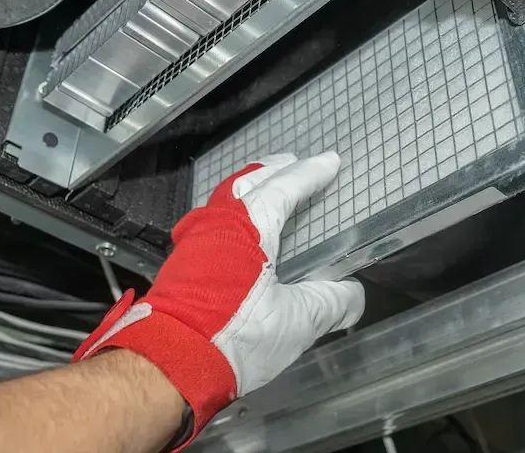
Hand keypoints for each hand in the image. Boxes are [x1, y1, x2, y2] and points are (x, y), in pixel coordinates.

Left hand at [73, 152, 364, 448]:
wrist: (171, 363)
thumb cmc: (235, 336)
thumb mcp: (297, 321)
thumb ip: (331, 303)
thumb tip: (353, 297)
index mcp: (248, 227)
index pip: (284, 187)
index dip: (310, 174)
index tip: (329, 162)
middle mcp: (217, 224)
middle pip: (246, 182)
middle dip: (272, 170)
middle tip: (292, 164)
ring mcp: (194, 242)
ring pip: (223, 200)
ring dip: (247, 189)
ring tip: (264, 190)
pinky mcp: (182, 265)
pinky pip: (210, 222)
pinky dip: (230, 214)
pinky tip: (236, 232)